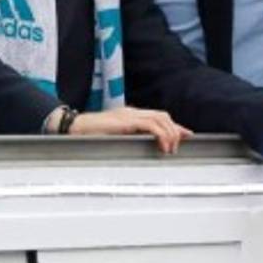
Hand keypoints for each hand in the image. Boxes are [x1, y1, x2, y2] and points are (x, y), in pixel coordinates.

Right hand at [52, 106, 192, 153]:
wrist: (76, 128)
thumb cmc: (92, 135)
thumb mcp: (115, 136)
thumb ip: (129, 138)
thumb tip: (143, 148)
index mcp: (131, 115)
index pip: (158, 116)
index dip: (174, 126)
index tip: (186, 135)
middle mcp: (133, 112)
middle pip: (163, 116)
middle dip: (175, 131)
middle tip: (177, 147)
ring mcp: (130, 115)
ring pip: (160, 119)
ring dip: (169, 134)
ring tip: (169, 150)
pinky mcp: (126, 121)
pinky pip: (150, 125)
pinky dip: (160, 135)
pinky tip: (162, 146)